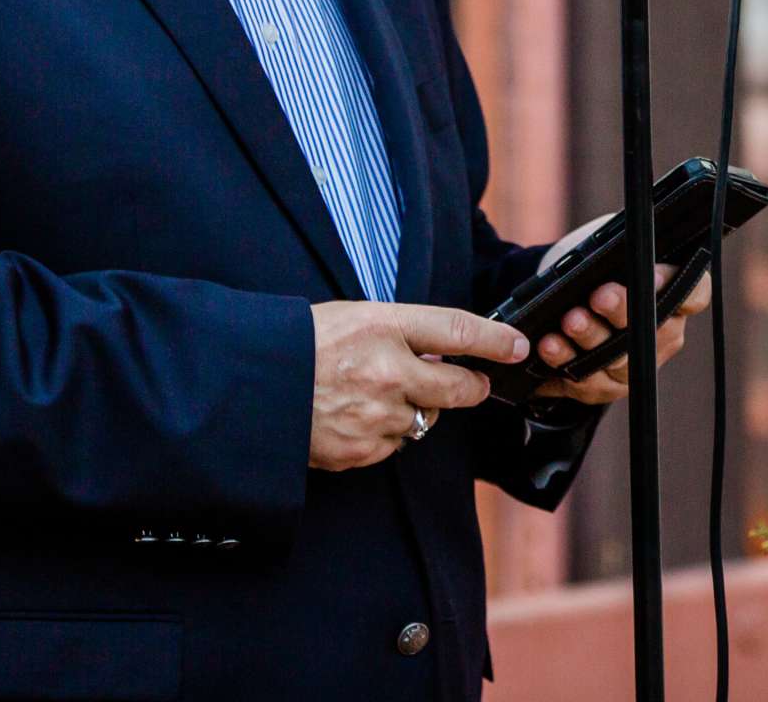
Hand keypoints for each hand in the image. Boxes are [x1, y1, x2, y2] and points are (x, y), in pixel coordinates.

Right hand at [309, 302, 527, 470]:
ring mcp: (374, 416)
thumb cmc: (299, 344)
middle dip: (469, 386)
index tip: (518, 346)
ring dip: (412, 410)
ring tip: (372, 394)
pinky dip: (382, 434)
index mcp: (380, 325)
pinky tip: (352, 417)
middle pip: (456, 387)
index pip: (455, 329)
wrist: (248, 386)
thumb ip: (399, 333)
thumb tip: (442, 352)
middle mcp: (385, 371)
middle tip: (472, 383)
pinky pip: (392, 445)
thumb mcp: (350, 317)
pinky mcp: (360, 451)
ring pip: (423, 420)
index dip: (495, 339)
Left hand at [528, 218, 713, 405]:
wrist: (563, 300)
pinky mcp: (604, 386)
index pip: (696, 294)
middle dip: (623, 312)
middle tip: (600, 296)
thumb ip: (619, 251)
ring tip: (569, 320)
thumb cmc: (597, 270)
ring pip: (618, 359)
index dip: (682, 286)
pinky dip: (565, 360)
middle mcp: (663, 336)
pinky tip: (549, 346)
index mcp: (675, 298)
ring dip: (592, 338)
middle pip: (651, 331)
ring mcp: (635, 365)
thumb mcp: (611, 249)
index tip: (653, 275)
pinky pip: (587, 380)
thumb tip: (611, 245)